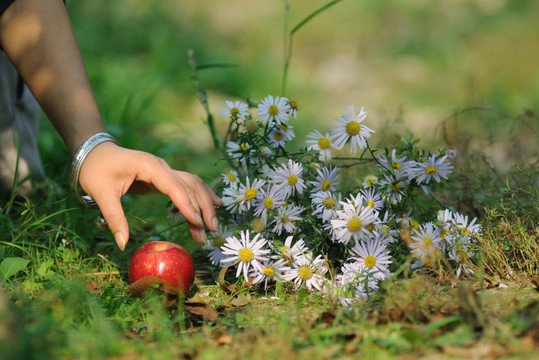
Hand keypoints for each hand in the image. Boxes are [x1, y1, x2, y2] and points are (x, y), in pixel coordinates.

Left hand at [78, 141, 222, 249]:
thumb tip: (122, 244)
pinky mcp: (165, 177)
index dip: (186, 204)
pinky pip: (188, 185)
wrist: (95, 152)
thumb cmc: (96, 170)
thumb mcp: (101, 194)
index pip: (174, 186)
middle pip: (190, 185)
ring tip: (213, 225)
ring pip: (193, 184)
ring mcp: (165, 170)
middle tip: (209, 231)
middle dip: (202, 208)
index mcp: (149, 166)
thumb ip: (114, 218)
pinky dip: (202, 195)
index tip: (196, 222)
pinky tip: (215, 204)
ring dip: (205, 203)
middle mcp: (162, 166)